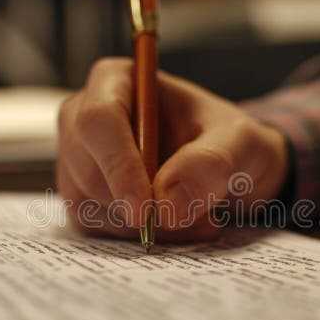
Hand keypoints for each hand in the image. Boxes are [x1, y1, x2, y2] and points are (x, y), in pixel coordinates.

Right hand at [57, 58, 288, 241]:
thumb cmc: (231, 143)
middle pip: (87, 168)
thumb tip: (167, 198)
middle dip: (138, 206)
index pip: (98, 119)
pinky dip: (134, 238)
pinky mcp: (82, 196)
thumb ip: (211, 162)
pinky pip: (93, 227)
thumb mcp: (241, 143)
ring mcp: (78, 159)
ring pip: (88, 204)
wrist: (232, 173)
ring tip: (197, 218)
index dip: (118, 165)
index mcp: (118, 81)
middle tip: (196, 218)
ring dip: (143, 226)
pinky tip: (174, 228)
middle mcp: (85, 117)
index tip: (146, 209)